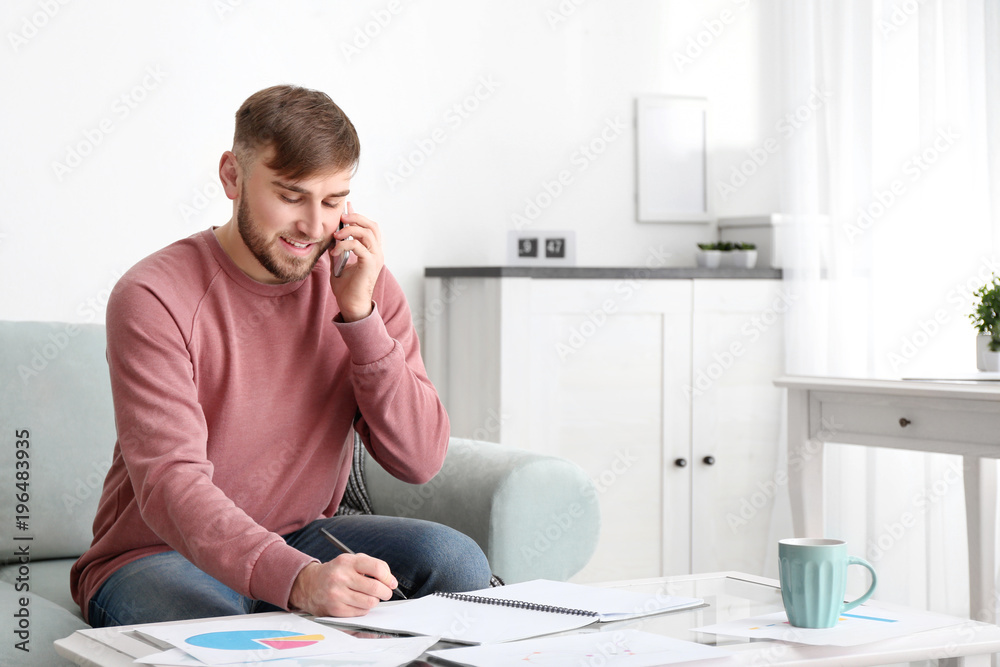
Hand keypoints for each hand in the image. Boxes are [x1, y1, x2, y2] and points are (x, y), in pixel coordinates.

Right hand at [288, 555, 396, 616]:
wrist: (309, 585)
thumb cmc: (336, 572)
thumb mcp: (351, 561)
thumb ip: (372, 566)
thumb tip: (391, 581)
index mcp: (347, 562)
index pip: (377, 568)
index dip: (388, 577)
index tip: (392, 583)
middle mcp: (341, 577)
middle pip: (375, 588)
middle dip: (386, 592)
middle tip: (386, 592)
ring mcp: (337, 594)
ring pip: (370, 602)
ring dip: (375, 601)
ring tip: (371, 597)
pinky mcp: (335, 609)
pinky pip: (361, 612)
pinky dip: (364, 608)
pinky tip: (358, 602)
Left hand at [329, 202, 383, 321]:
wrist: (351, 305)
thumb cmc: (347, 288)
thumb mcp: (338, 264)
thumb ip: (338, 249)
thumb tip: (331, 236)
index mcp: (372, 251)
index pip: (369, 227)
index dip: (358, 216)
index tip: (346, 207)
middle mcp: (377, 253)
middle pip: (372, 226)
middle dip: (356, 217)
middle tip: (341, 217)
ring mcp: (375, 258)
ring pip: (367, 233)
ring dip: (350, 230)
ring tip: (336, 235)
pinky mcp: (369, 264)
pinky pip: (359, 246)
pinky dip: (345, 245)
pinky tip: (335, 252)